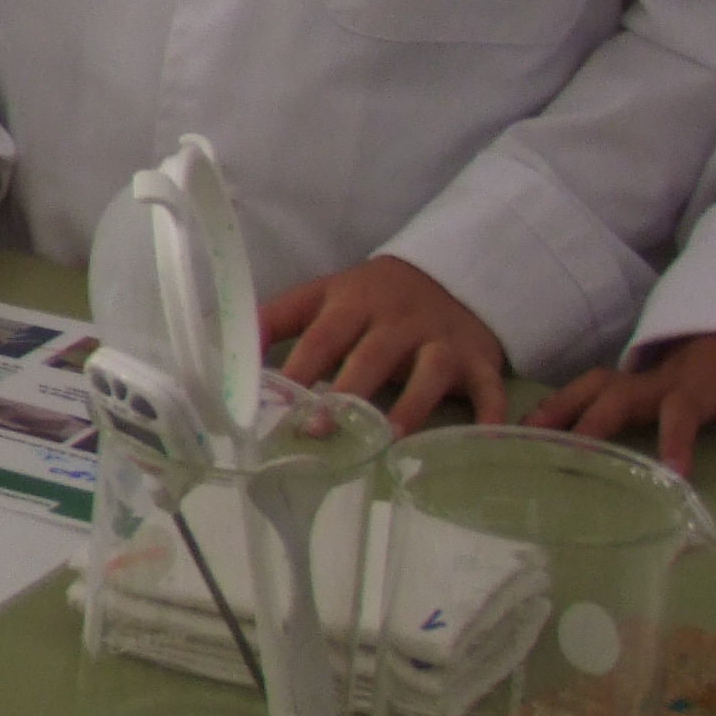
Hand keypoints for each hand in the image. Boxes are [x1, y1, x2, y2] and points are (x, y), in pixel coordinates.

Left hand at [260, 256, 508, 429]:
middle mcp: (397, 322)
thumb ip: (276, 319)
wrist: (449, 274)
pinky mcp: (480, 361)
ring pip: (429, 372)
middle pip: (370, 357)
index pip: (320, 338)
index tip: (273, 403)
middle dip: (346, 394)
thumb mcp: (322, 296)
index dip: (297, 370)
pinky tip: (483, 440)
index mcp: (351, 304)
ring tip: (388, 439)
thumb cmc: (372, 298)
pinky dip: (490, 416)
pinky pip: (489, 390)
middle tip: (319, 430)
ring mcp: (441, 341)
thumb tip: (225, 349)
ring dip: (411, 406)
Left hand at [530, 332, 715, 478]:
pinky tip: (675, 470)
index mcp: (597, 389)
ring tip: (581, 456)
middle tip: (523, 449)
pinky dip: (676, 443)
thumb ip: (591, 426)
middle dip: (547, 421)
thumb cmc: (661, 393)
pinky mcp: (691, 395)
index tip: (495, 448)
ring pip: (618, 403)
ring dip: (596, 427)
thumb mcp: (622, 407)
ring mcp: (652, 388)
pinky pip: (680, 419)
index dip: (525, 425)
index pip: (553, 405)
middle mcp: (616, 385)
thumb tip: (555, 462)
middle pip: (575, 399)